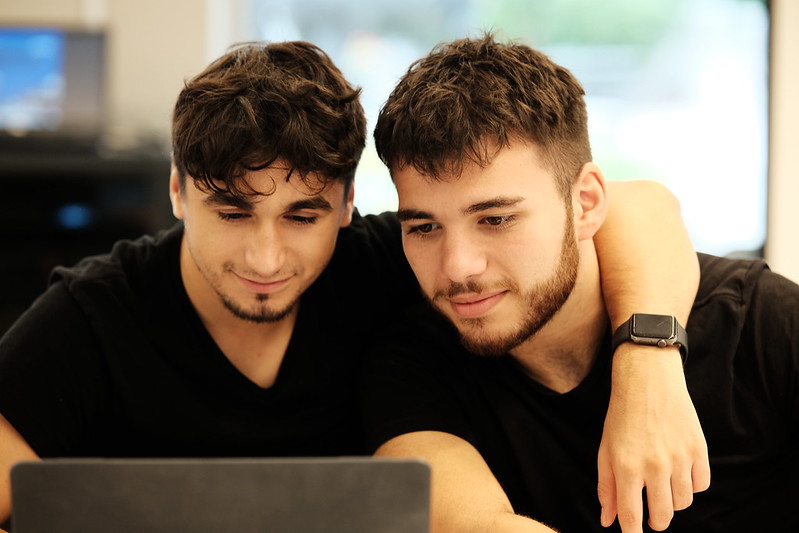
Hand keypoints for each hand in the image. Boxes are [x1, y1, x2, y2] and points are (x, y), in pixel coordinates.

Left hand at [597, 344, 709, 531]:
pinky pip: (701, 485)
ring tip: (663, 485)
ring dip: (673, 501)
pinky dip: (691, 485)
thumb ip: (607, 488)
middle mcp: (655, 465)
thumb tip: (607, 521)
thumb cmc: (622, 416)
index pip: (631, 517)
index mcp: (627, 467)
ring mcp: (679, 458)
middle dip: (655, 521)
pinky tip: (679, 472)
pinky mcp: (699, 449)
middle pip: (663, 517)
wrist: (648, 381)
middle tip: (651, 514)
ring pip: (683, 503)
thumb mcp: (606, 450)